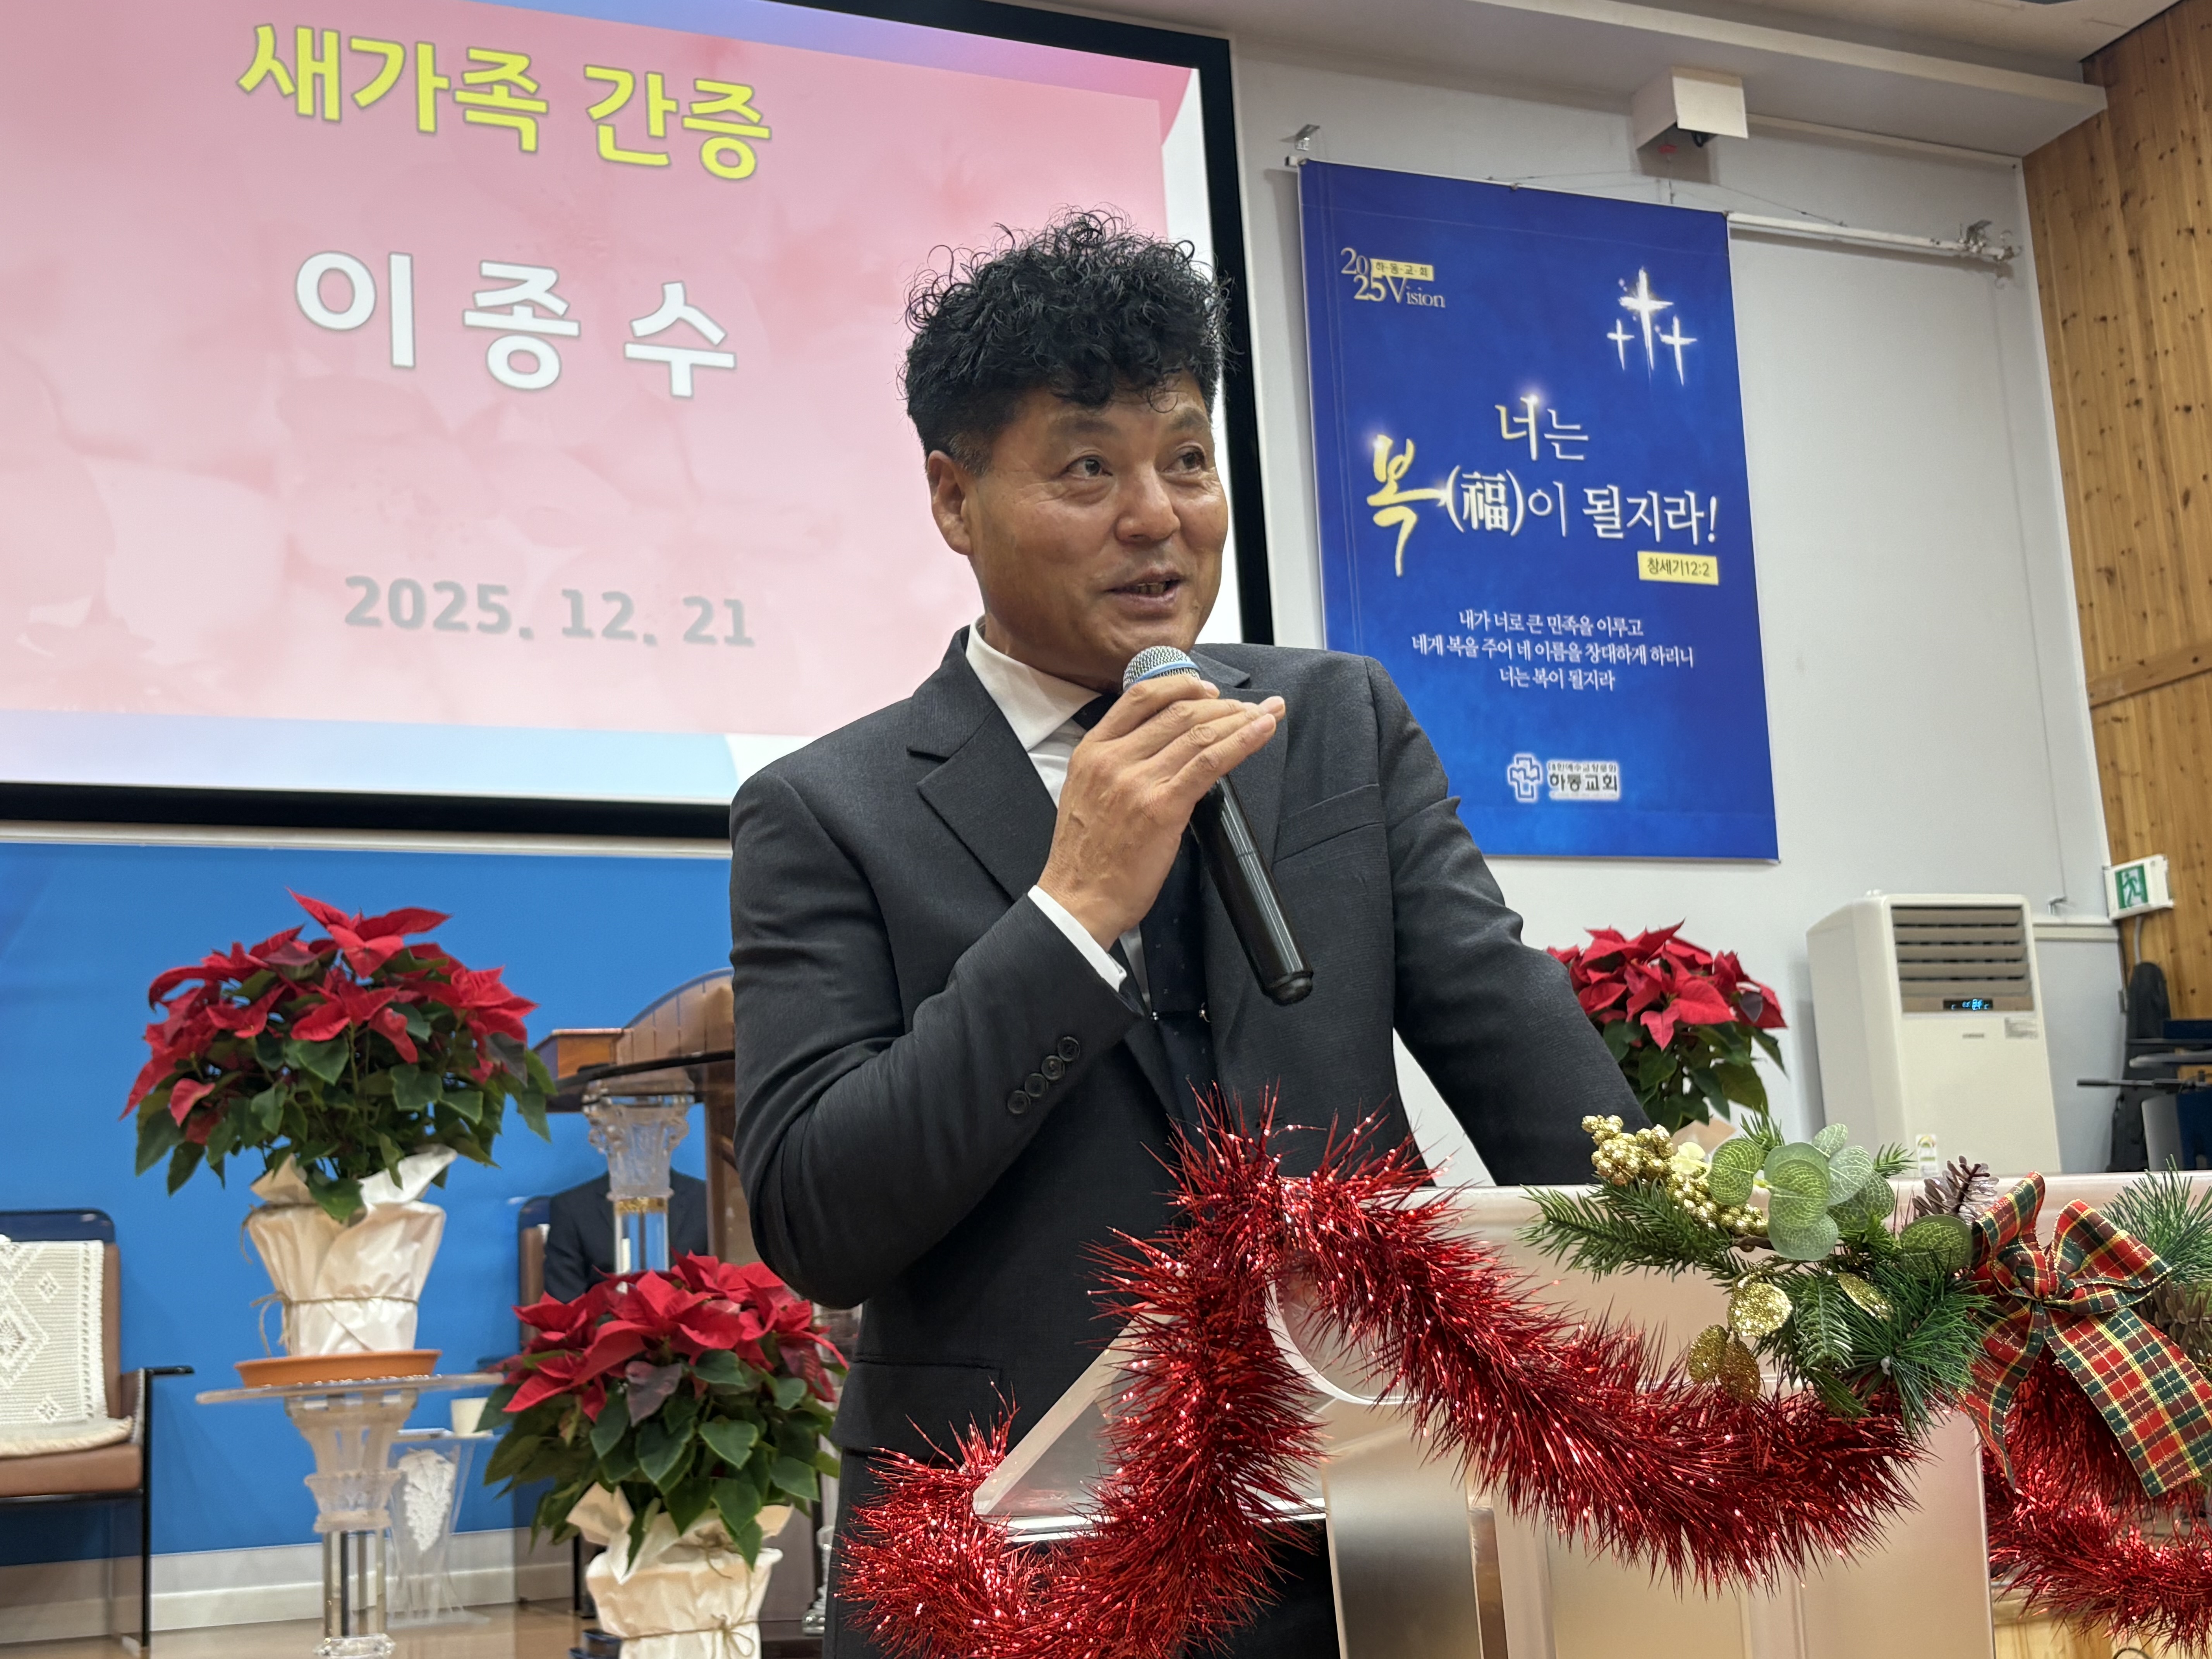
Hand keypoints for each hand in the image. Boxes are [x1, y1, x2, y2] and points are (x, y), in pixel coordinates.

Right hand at [1038, 674, 1285, 947]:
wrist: (1078, 900)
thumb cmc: (1086, 856)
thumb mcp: (1088, 792)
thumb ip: (1118, 763)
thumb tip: (1162, 745)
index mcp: (1093, 750)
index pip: (1142, 697)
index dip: (1182, 684)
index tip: (1208, 689)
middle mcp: (1113, 759)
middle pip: (1178, 711)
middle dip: (1222, 703)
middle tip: (1247, 706)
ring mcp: (1137, 782)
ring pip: (1199, 733)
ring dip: (1239, 719)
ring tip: (1263, 715)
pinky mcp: (1162, 807)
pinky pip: (1210, 763)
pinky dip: (1242, 742)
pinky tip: (1262, 731)